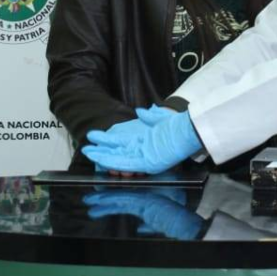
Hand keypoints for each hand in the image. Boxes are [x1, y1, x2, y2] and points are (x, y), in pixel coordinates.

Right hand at [82, 108, 202, 173]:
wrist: (189, 130)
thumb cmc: (177, 126)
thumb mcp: (161, 119)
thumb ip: (150, 117)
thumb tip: (141, 112)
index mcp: (144, 141)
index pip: (122, 144)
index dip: (108, 143)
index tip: (95, 138)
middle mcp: (142, 151)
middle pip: (118, 154)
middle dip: (101, 153)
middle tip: (87, 151)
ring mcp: (144, 158)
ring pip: (119, 160)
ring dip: (103, 158)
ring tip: (89, 154)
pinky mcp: (147, 163)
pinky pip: (126, 163)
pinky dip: (113, 161)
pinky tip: (101, 159)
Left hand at [83, 189, 204, 239]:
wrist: (185, 225)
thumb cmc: (176, 222)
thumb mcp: (159, 225)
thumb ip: (150, 226)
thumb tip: (141, 228)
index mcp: (145, 204)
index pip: (124, 202)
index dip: (110, 202)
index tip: (99, 205)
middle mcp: (143, 198)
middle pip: (118, 198)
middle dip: (103, 200)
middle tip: (89, 201)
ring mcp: (143, 199)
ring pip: (118, 198)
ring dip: (102, 200)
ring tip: (89, 202)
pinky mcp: (143, 201)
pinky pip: (123, 200)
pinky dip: (110, 200)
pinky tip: (99, 203)